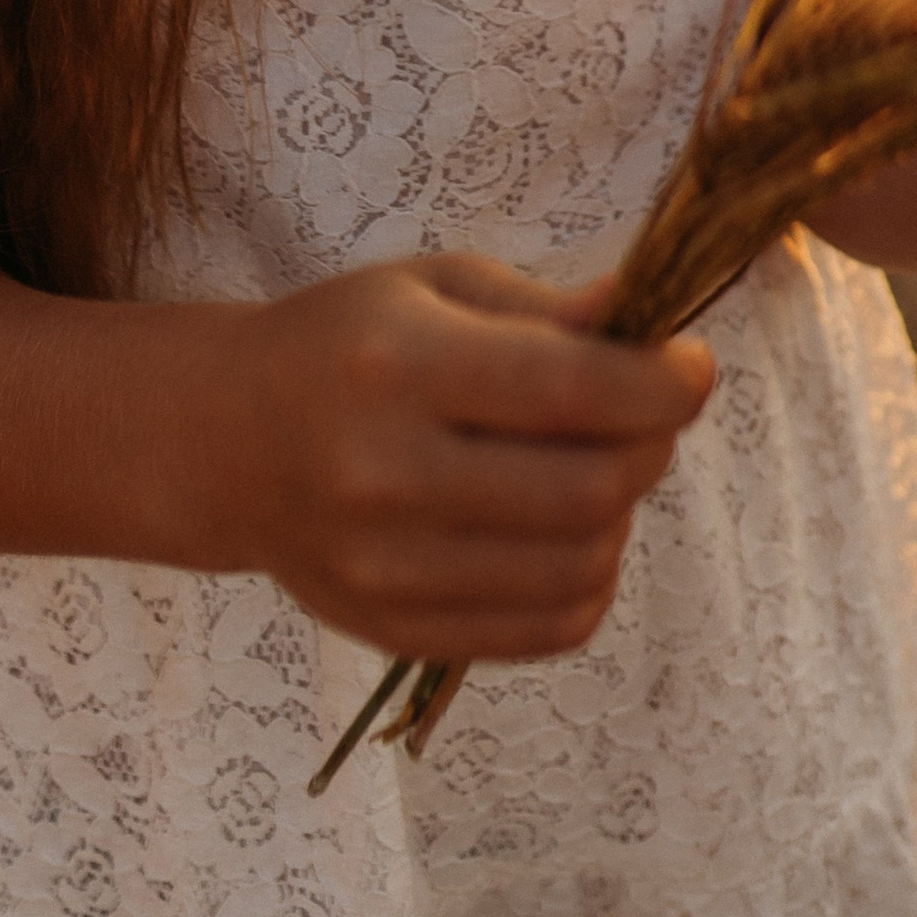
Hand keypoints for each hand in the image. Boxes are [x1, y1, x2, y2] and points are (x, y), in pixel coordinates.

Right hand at [211, 255, 714, 665]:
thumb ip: (545, 310)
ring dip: (621, 514)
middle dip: (650, 445)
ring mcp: (388, 568)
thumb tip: (647, 321)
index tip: (689, 364)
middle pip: (589, 489)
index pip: (573, 390)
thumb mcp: (435, 286)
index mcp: (397, 367)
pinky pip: (548, 629)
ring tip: (597, 468)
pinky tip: (566, 531)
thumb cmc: (346, 342)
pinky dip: (588, 579)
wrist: (227, 443)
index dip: (663, 383)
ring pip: (580, 567)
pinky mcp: (396, 629)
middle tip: (645, 413)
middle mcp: (387, 476)